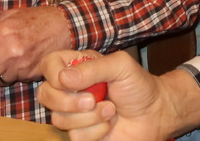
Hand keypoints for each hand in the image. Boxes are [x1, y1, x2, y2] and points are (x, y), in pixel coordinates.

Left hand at [0, 6, 73, 84]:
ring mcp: (22, 65)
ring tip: (14, 60)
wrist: (63, 27)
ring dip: (4, 72)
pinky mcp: (31, 75)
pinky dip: (18, 74)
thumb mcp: (11, 15)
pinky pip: (16, 80)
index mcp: (2, 33)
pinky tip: (25, 62)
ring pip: (0, 80)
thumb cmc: (36, 19)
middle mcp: (11, 51)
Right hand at [38, 50, 199, 140]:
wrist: (154, 115)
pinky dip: (96, 131)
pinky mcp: (80, 134)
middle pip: (45, 94)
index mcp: (76, 67)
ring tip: (110, 109)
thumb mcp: (121, 66)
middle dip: (70, 101)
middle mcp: (70, 89)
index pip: (48, 65)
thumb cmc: (138, 86)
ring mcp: (73, 113)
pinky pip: (74, 136)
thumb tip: (63, 79)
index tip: (70, 80)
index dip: (54, 74)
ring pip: (59, 118)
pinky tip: (109, 124)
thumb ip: (93, 68)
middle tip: (94, 99)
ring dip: (90, 117)